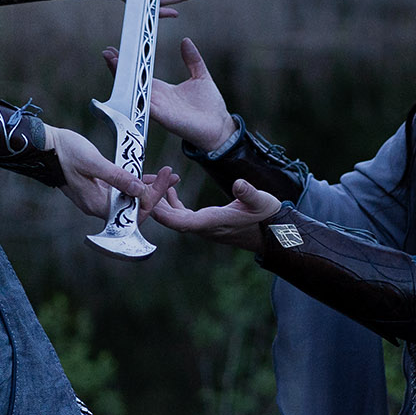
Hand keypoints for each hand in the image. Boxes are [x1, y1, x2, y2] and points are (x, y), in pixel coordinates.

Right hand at [46, 127, 179, 223]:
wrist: (44, 147)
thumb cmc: (65, 152)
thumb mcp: (94, 162)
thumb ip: (117, 177)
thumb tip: (140, 190)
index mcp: (97, 204)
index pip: (134, 210)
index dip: (154, 196)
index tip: (167, 178)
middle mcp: (98, 206)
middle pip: (134, 207)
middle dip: (156, 193)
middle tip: (172, 176)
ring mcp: (98, 199)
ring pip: (130, 200)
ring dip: (149, 188)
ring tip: (167, 176)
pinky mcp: (98, 190)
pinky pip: (122, 192)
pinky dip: (136, 184)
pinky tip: (149, 175)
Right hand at [100, 35, 232, 154]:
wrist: (220, 127)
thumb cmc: (210, 106)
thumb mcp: (201, 76)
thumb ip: (193, 59)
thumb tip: (185, 41)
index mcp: (163, 89)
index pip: (141, 74)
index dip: (130, 62)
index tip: (120, 48)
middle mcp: (157, 99)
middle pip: (132, 83)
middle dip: (119, 68)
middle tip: (108, 53)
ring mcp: (158, 109)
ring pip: (134, 92)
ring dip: (123, 79)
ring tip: (113, 63)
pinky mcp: (163, 117)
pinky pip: (145, 105)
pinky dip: (136, 95)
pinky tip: (127, 84)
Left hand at [149, 178, 280, 251]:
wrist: (274, 232)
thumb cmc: (268, 217)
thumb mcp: (262, 201)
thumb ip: (249, 193)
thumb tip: (239, 184)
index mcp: (213, 223)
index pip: (181, 222)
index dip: (163, 212)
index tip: (149, 198)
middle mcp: (204, 227)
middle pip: (171, 220)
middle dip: (155, 203)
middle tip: (142, 183)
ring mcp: (203, 226)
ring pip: (174, 217)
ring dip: (162, 202)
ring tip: (153, 182)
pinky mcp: (206, 222)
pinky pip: (182, 215)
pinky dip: (173, 202)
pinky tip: (170, 187)